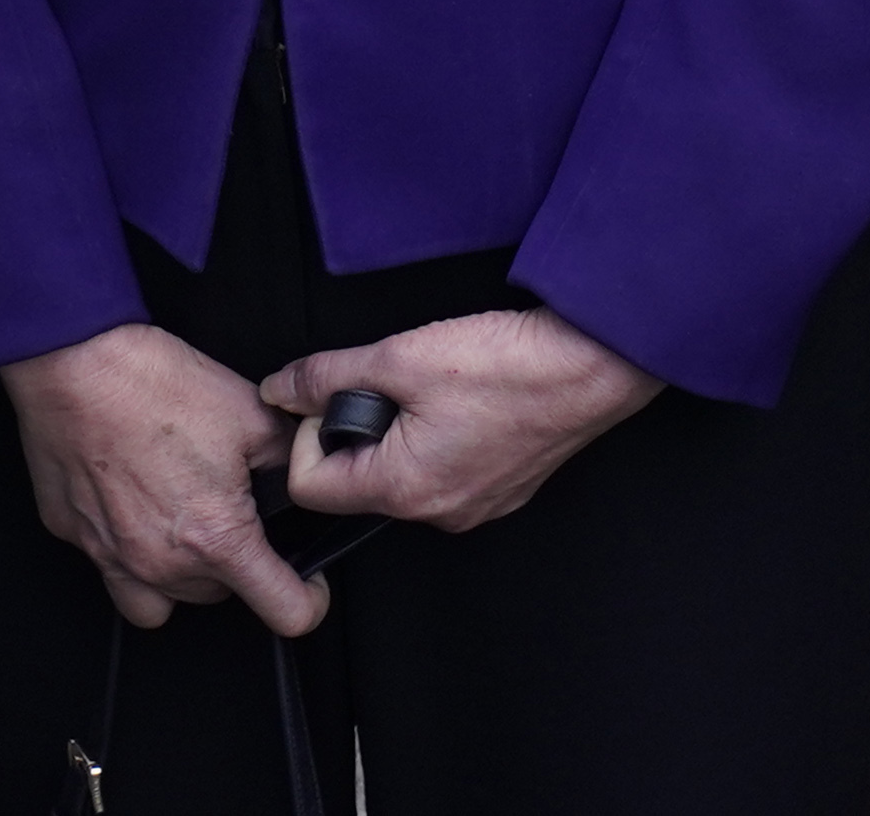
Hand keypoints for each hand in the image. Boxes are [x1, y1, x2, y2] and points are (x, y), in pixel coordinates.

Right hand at [0, 322, 319, 635]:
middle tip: (225, 513)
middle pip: (218, 598)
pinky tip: (127, 500)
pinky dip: (125, 547)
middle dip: (232, 565)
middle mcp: (164, 562)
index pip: (286, 612)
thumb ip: (287, 460)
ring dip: (179, 575)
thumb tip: (298, 476)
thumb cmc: (153, 383)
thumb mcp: (252, 413)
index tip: (305, 585)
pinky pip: (109, 563)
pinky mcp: (72, 534)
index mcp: (217, 538)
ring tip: (178, 526)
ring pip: (161, 600)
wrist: (75, 360)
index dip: (309, 602)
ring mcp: (112, 555)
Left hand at [261, 307, 657, 533]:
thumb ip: (326, 376)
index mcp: (404, 488)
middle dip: (353, 432)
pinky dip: (433, 439)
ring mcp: (473, 507)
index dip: (307, 436)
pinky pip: (441, 473)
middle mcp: (439, 513)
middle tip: (384, 386)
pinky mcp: (499, 491)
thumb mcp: (397, 356)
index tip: (331, 398)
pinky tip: (458, 403)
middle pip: (355, 483)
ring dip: (395, 433)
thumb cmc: (506, 366)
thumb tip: (281, 388)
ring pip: (400, 476)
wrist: (588, 368)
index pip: (310, 488)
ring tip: (426, 390)